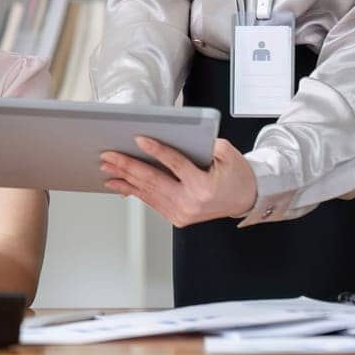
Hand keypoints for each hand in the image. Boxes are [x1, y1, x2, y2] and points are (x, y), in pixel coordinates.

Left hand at [100, 137, 257, 226]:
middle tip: (109, 155)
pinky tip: (120, 184)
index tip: (139, 139)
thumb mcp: (228, 154)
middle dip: (128, 166)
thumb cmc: (236, 175)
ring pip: (148, 193)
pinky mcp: (177, 218)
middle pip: (153, 180)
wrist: (245, 199)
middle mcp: (190, 203)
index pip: (175, 164)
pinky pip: (152, 202)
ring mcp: (182, 213)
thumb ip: (208, 144)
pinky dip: (134, 191)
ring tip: (108, 168)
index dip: (156, 150)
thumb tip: (179, 135)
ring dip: (125, 179)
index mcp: (203, 186)